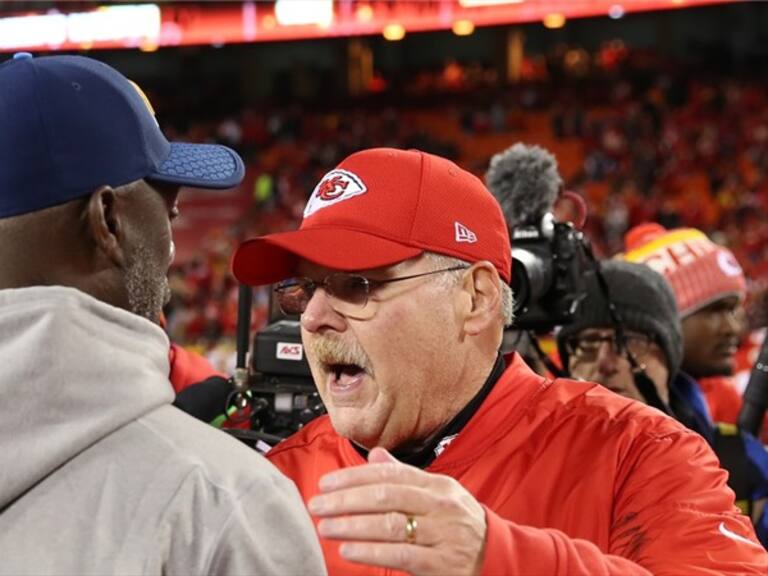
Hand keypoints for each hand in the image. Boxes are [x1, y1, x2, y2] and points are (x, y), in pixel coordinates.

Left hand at [308, 447, 487, 575]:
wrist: (497, 556)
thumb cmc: (459, 523)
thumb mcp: (439, 493)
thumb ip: (405, 475)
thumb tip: (375, 455)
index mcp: (438, 485)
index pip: (390, 475)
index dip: (354, 477)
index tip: (327, 483)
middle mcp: (441, 506)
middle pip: (386, 497)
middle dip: (346, 500)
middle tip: (318, 505)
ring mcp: (442, 534)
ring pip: (390, 525)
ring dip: (352, 526)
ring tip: (326, 527)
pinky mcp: (440, 563)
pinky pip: (400, 554)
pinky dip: (371, 552)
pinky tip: (349, 550)